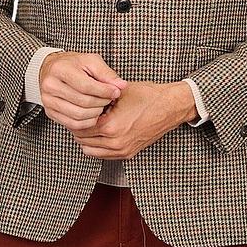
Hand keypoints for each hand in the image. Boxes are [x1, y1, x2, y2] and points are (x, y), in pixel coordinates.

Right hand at [38, 51, 128, 130]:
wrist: (52, 69)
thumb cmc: (74, 64)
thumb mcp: (91, 61)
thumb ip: (107, 73)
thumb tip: (121, 86)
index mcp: (60, 69)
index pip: (86, 86)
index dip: (104, 91)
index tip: (116, 92)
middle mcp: (50, 85)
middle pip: (83, 102)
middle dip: (101, 102)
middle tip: (110, 99)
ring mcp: (48, 100)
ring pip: (78, 115)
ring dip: (95, 113)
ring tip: (102, 106)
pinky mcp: (50, 112)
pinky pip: (72, 124)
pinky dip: (87, 122)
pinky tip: (93, 114)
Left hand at [69, 80, 198, 160]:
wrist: (170, 107)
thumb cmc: (147, 96)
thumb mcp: (119, 92)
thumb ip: (97, 98)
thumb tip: (80, 100)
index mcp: (110, 126)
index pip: (79, 126)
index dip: (75, 115)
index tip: (76, 107)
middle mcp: (115, 143)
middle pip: (81, 140)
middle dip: (78, 127)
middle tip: (80, 114)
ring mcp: (122, 151)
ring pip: (89, 150)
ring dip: (86, 138)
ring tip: (90, 122)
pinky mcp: (128, 154)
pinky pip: (103, 155)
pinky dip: (97, 145)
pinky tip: (101, 130)